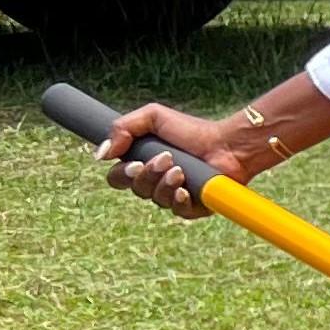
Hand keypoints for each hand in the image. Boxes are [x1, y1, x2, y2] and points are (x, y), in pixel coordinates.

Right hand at [99, 103, 251, 214]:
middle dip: (147, 175)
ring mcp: (174, 196)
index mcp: (141, 165)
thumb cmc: (191, 130)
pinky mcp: (194, 207)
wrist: (228, 143)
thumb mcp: (152, 117)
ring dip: (165, 182)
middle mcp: (155, 183)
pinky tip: (186, 189)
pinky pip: (177, 211)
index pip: (116, 178)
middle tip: (165, 160)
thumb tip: (101, 154)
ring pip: (156, 199)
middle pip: (135, 189)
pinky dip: (179, 199)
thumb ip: (123, 128)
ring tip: (181, 168)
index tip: (135, 163)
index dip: (121, 174)